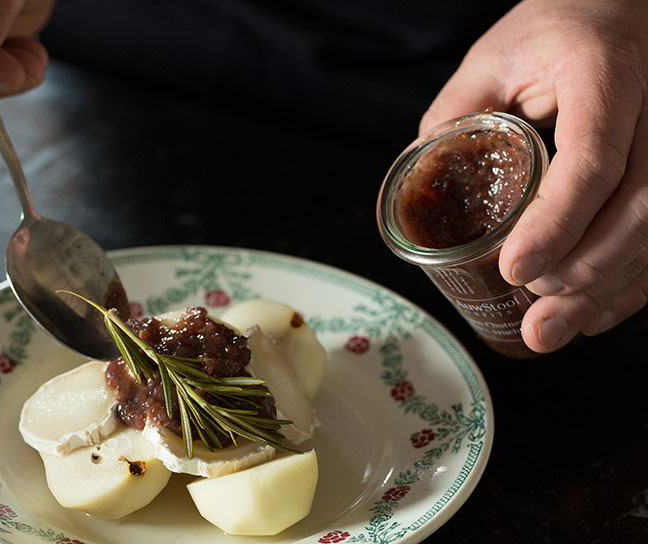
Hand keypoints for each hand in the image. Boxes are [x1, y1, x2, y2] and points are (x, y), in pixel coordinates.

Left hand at [420, 0, 647, 352]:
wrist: (624, 7)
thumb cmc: (558, 24)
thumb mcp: (494, 56)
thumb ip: (455, 114)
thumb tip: (419, 183)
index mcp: (605, 75)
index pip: (593, 160)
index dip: (558, 223)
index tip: (516, 269)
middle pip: (639, 207)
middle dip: (584, 273)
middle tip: (533, 310)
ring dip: (606, 291)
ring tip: (552, 331)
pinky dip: (632, 282)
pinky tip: (593, 313)